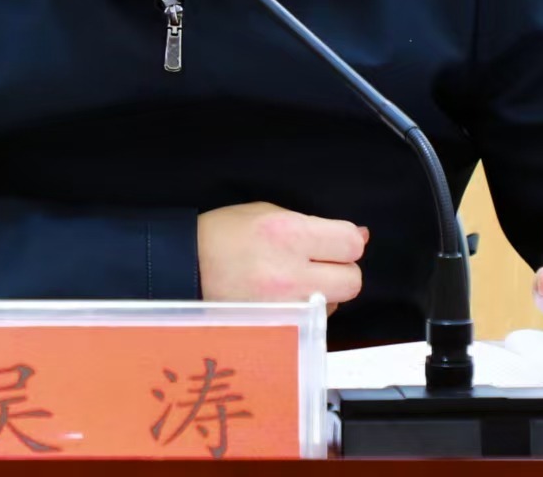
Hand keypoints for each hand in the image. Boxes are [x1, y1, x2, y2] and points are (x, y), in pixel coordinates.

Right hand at [198, 201, 367, 312]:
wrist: (183, 270)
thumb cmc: (222, 235)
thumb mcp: (266, 212)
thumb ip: (315, 224)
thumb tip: (360, 235)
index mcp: (288, 234)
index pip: (351, 244)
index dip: (346, 242)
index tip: (333, 242)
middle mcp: (290, 274)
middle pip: (352, 281)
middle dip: (342, 271)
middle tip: (319, 265)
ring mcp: (284, 308)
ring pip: (335, 306)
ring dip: (325, 294)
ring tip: (294, 283)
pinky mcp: (277, 330)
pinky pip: (312, 324)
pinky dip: (308, 313)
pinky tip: (286, 300)